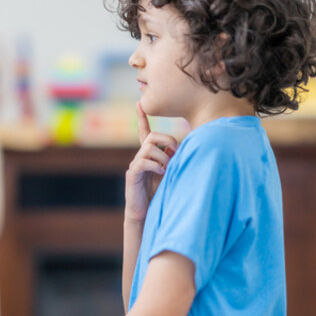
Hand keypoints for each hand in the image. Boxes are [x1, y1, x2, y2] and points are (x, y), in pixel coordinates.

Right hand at [125, 102, 177, 221]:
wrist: (146, 213)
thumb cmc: (160, 193)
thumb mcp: (171, 172)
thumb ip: (174, 159)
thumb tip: (181, 146)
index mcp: (149, 155)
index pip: (144, 131)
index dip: (142, 117)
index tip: (139, 103)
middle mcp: (140, 157)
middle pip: (152, 136)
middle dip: (167, 141)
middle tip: (175, 154)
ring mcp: (135, 165)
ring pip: (149, 148)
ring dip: (163, 157)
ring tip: (167, 169)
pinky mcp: (133, 175)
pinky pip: (144, 162)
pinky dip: (156, 165)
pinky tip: (161, 173)